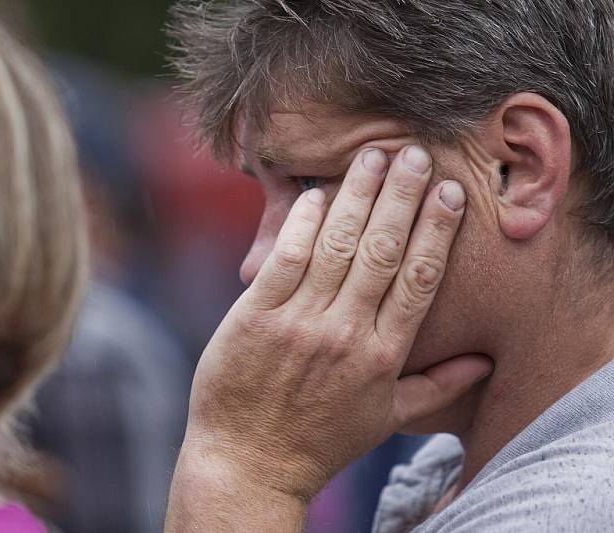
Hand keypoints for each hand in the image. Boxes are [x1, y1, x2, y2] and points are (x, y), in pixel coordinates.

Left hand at [179, 146, 492, 501]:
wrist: (249, 462)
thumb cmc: (319, 441)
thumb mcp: (384, 421)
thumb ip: (435, 387)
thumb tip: (482, 363)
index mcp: (382, 356)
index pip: (419, 279)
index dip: (437, 230)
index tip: (451, 193)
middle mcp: (345, 333)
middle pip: (382, 250)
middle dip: (401, 196)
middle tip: (414, 153)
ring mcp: (298, 322)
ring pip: (337, 245)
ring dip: (357, 195)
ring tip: (373, 156)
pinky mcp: (255, 317)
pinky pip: (285, 259)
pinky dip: (303, 224)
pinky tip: (318, 195)